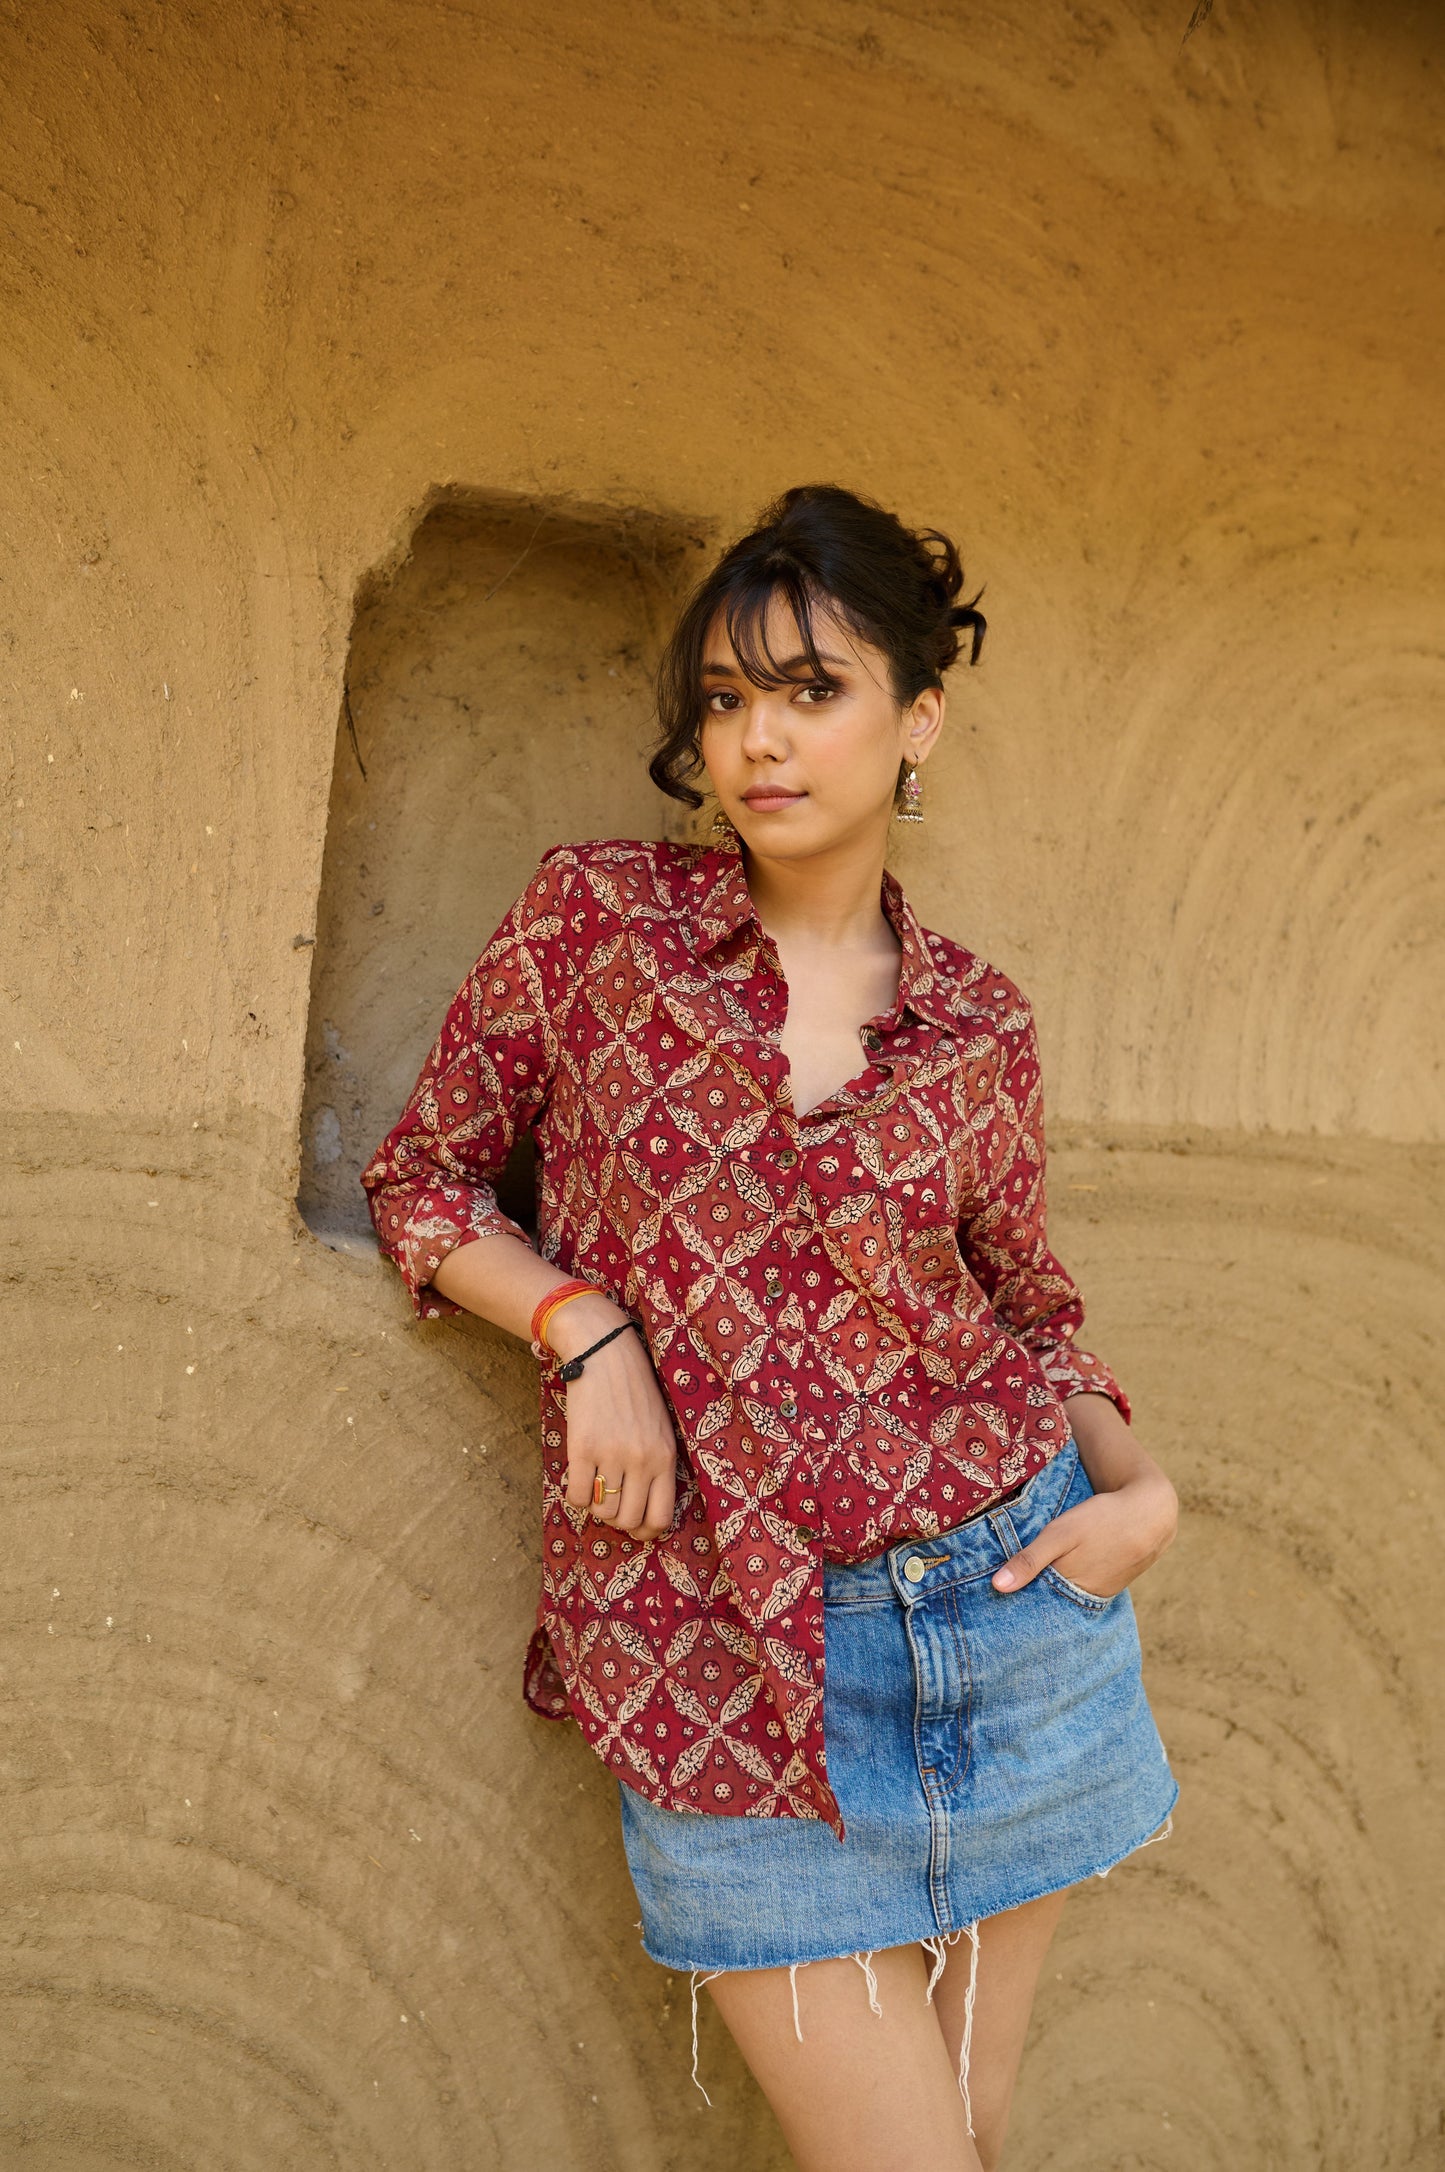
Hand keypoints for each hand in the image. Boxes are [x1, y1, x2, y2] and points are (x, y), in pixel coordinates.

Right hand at [548, 1297, 678, 1541]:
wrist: (605, 1352)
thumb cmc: (635, 1391)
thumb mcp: (661, 1427)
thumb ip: (657, 1465)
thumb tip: (644, 1511)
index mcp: (666, 1457)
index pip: (661, 1517)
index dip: (645, 1530)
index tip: (635, 1525)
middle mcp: (641, 1460)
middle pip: (627, 1520)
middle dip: (616, 1519)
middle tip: (609, 1500)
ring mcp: (611, 1454)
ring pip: (601, 1511)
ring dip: (595, 1505)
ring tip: (594, 1483)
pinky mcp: (581, 1447)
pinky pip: (576, 1496)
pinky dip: (574, 1495)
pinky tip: (577, 1478)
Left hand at [991, 1472, 1177, 1598]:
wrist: (1150, 1512)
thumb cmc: (1102, 1520)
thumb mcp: (1060, 1534)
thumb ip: (1030, 1560)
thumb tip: (998, 1587)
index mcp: (1070, 1589)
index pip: (1033, 1604)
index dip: (1014, 1599)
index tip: (992, 1601)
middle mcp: (1084, 1597)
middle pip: (1049, 1603)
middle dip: (1030, 1597)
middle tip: (1004, 1591)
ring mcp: (1099, 1592)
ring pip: (1065, 1595)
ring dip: (1048, 1589)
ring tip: (1027, 1581)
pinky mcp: (1109, 1583)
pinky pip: (1081, 1588)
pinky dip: (1068, 1583)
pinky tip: (1059, 1572)